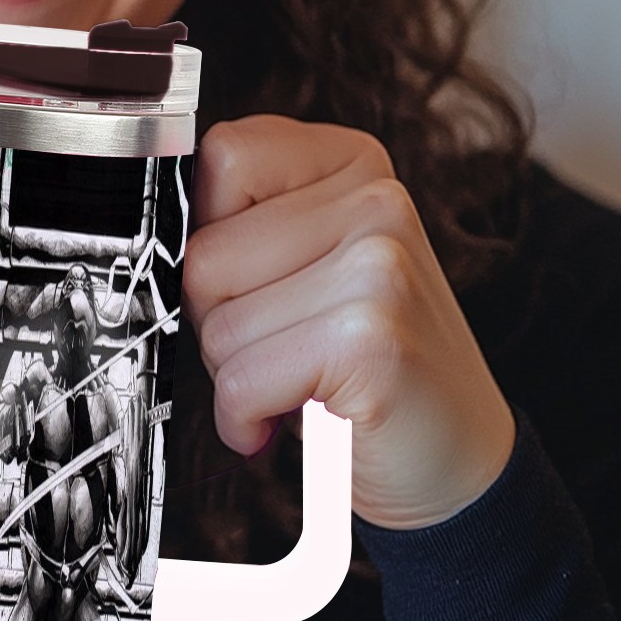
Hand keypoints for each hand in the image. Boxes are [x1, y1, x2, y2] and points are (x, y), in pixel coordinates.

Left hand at [183, 116, 514, 528]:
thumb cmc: (368, 364)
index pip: (222, 157)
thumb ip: (251, 219)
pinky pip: (241, 380)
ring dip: (236, 373)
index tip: (253, 280)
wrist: (460, 463)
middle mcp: (376, 199)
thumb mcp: (313, 262)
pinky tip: (291, 419)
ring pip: (217, 320)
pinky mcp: (369, 338)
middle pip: (205, 252)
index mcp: (353, 162)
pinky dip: (246, 418)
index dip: (211, 233)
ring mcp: (378, 264)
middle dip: (220, 319)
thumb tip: (159, 224)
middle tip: (282, 348)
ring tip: (298, 380)